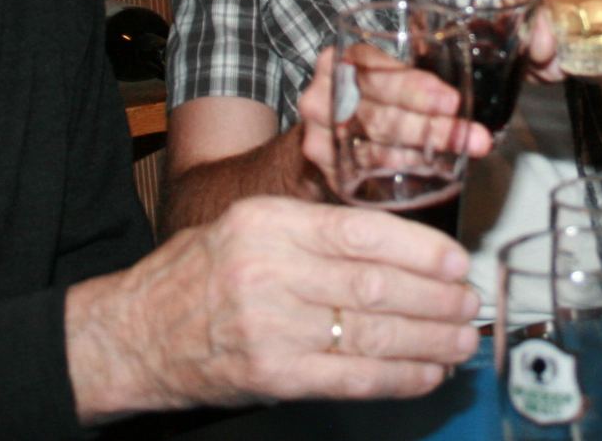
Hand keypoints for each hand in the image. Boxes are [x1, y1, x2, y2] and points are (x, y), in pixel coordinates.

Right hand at [67, 196, 480, 417]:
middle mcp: (270, 272)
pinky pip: (351, 378)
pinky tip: (427, 373)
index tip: (455, 261)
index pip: (360, 232)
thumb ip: (313, 232)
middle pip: (375, 285)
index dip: (420, 250)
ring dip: (428, 340)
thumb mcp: (247, 226)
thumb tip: (397, 247)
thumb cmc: (195, 277)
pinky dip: (399, 378)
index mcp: (268, 224)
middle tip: (468, 304)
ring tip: (460, 340)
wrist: (132, 335)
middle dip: (435, 298)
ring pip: (371, 333)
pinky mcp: (272, 376)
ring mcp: (271, 328)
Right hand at [297, 46, 493, 198]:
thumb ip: (414, 68)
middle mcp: (321, 96)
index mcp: (340, 61)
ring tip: (462, 151)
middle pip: (379, 114)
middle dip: (430, 126)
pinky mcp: (327, 166)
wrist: (328, 124)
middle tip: (469, 133)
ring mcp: (320, 134)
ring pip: (375, 146)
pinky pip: (367, 170)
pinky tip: (428, 169)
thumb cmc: (368, 91)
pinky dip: (401, 169)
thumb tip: (469, 73)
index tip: (451, 101)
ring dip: (423, 152)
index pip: (377, 72)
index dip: (415, 88)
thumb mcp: (385, 69)